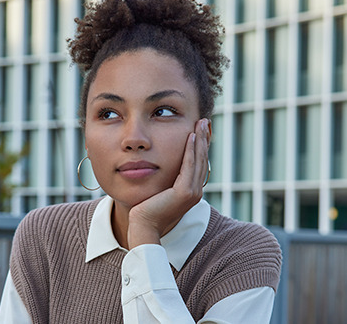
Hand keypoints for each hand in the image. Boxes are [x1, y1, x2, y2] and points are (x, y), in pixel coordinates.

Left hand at [126, 118, 210, 248]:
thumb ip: (165, 178)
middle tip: (203, 121)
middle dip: (203, 139)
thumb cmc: (146, 208)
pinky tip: (191, 137)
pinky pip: (189, 166)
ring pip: (198, 160)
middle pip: (202, 159)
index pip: (198, 163)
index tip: (199, 129)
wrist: (142, 225)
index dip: (200, 145)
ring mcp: (192, 193)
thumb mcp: (159, 189)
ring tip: (200, 124)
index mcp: (191, 190)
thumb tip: (161, 164)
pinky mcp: (185, 193)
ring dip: (200, 140)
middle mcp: (196, 191)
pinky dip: (191, 150)